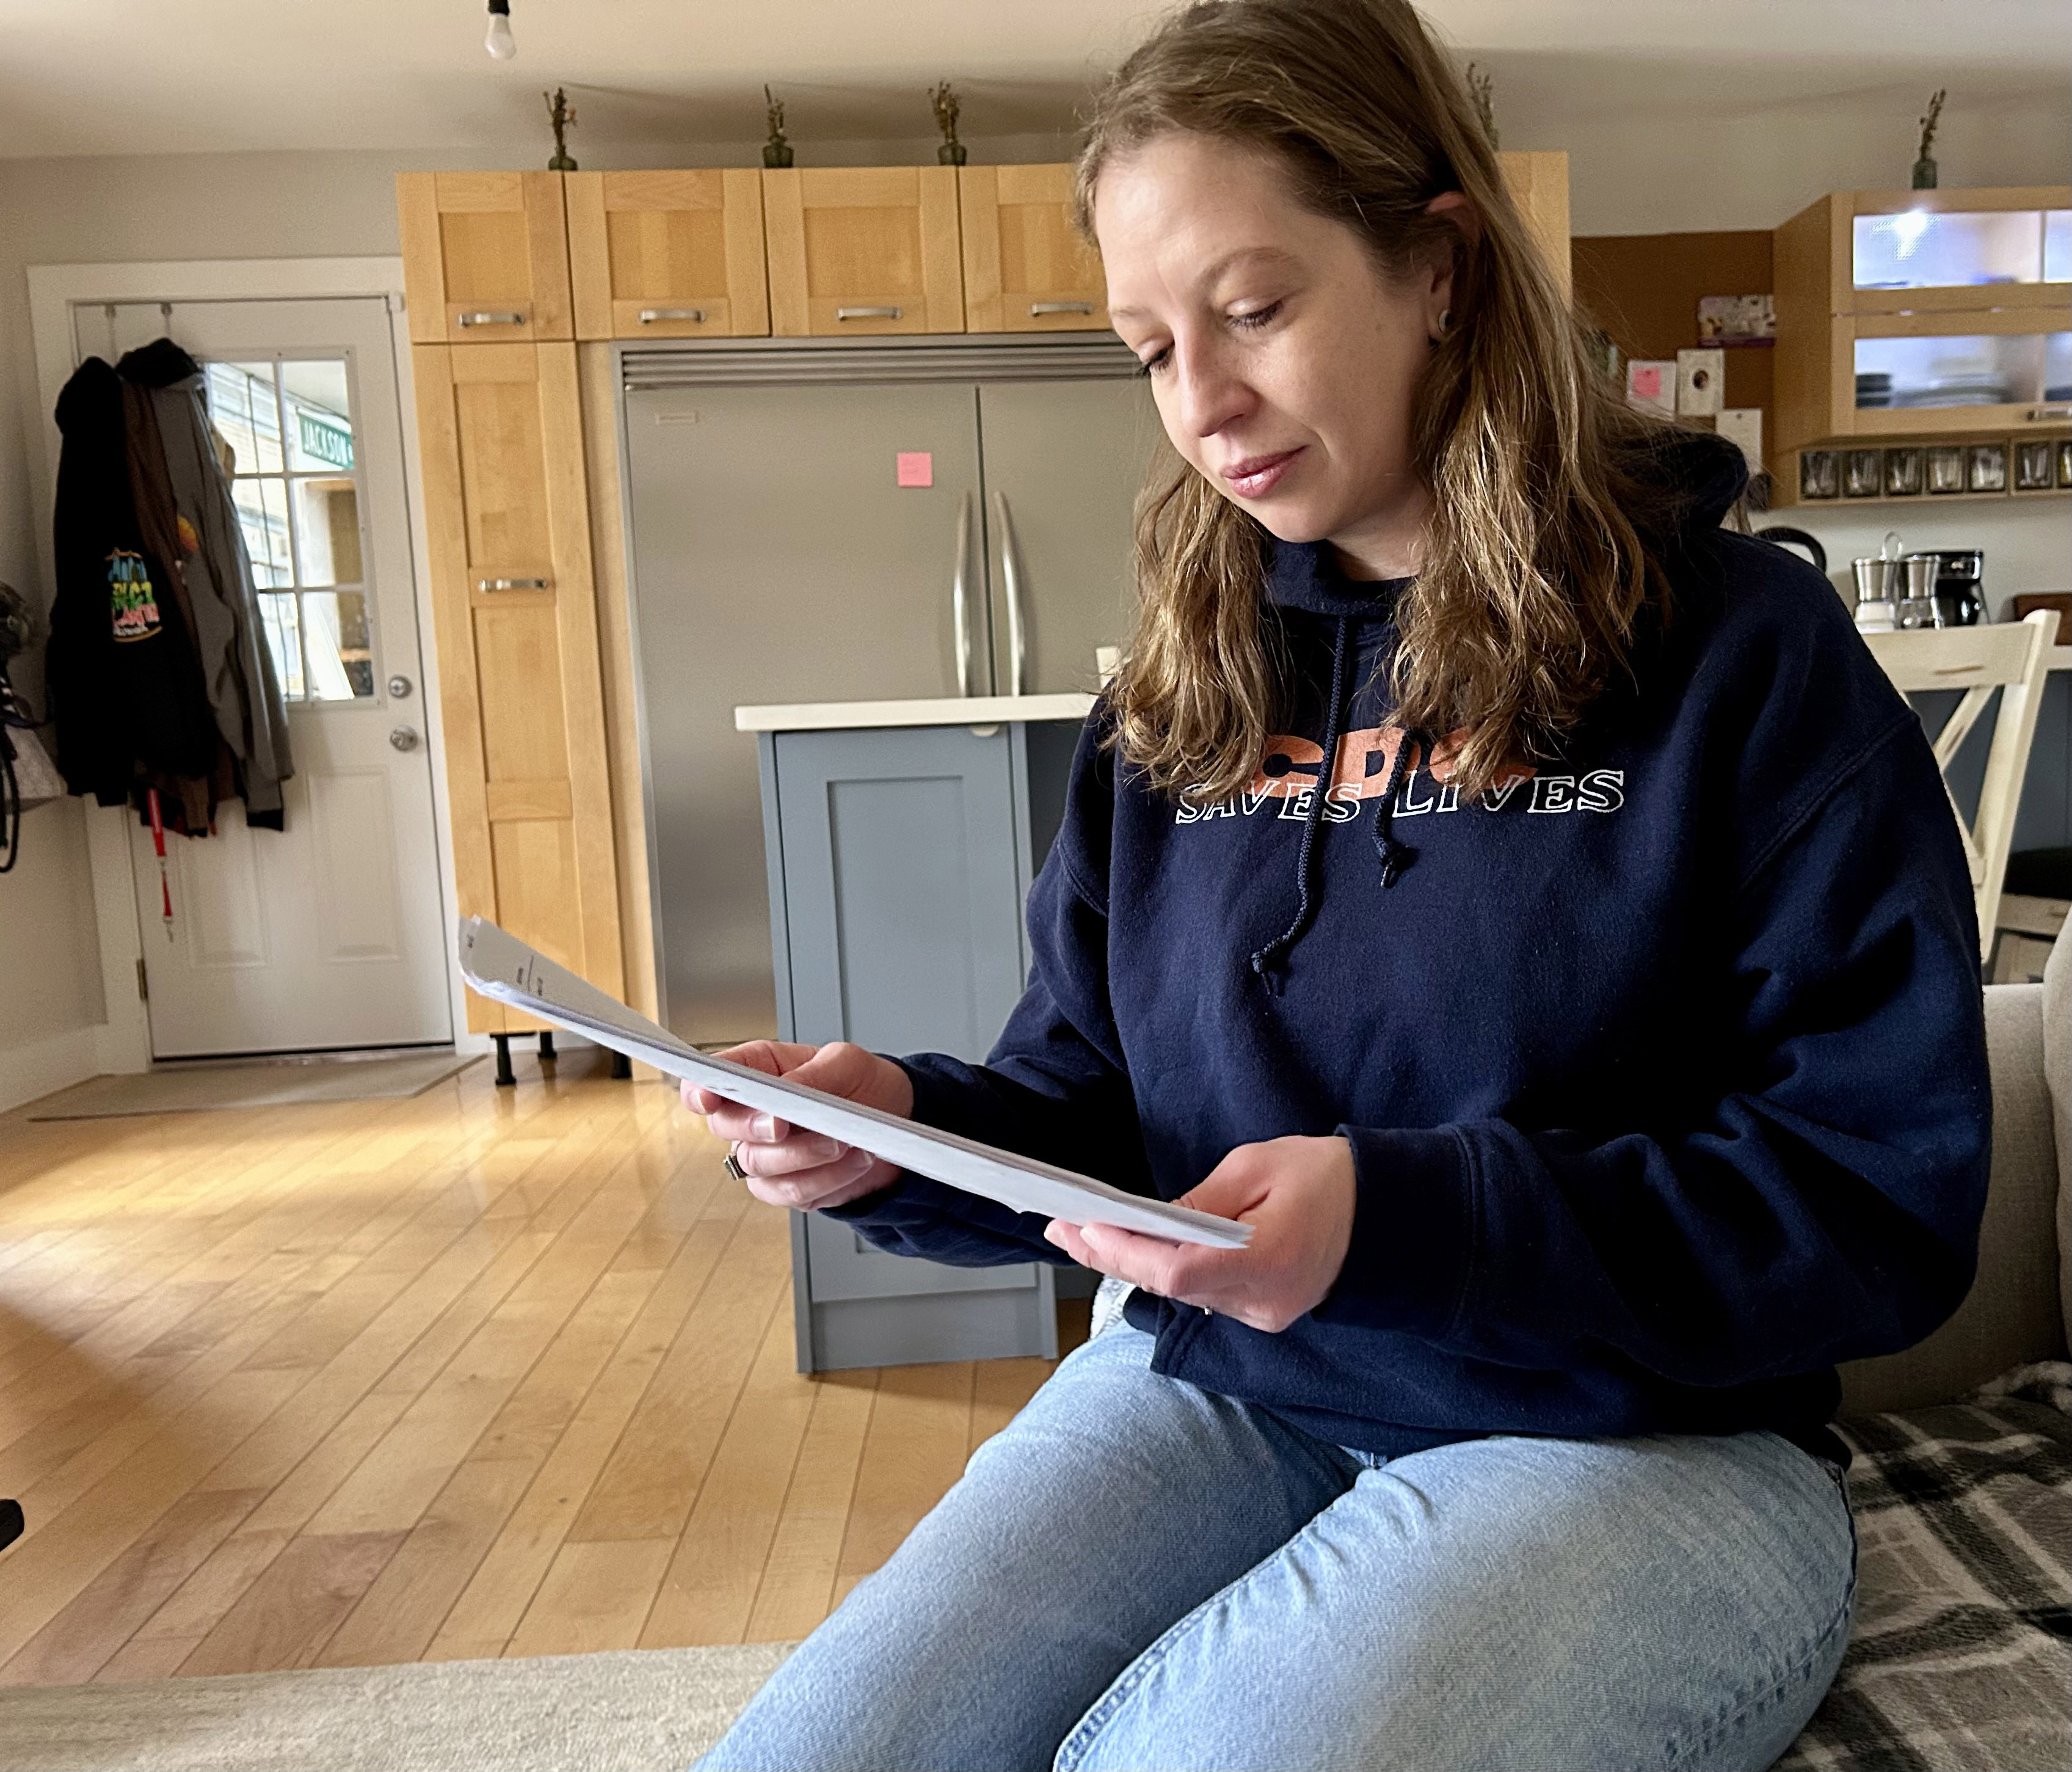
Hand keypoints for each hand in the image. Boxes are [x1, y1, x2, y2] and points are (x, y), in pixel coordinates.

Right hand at [684, 1041, 913, 1212]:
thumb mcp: (846, 1062)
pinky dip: (827, 1179)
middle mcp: (751, 1115)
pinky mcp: (786, 1187)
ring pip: (758, 1165)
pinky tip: (854, 1161)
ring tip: (843, 1142)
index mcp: (757, 1072)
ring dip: (803, 1156)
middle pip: (724, 1126)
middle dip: (754, 1127)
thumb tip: (785, 1090)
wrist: (892, 1121)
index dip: (698, 1090)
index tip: (708, 1098)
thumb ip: (812, 1074)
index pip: (710, 1080)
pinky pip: (792, 1192)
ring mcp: (764, 1155)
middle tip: (785, 1124)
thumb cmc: (860, 1083)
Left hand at [1043, 1135, 1355, 1333]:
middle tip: (1063, 1228)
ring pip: (1183, 1294)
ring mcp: (1266, 1314)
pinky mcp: (1266, 1314)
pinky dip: (1169, 1272)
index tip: (1083, 1227)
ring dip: (1136, 1264)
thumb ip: (1201, 1199)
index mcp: (1267, 1259)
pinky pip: (1206, 1296)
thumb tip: (1151, 1220)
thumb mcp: (1257, 1166)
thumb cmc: (1328, 1177)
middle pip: (1170, 1288)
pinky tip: (1139, 1249)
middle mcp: (1264, 1300)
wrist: (1390, 1212)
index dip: (1124, 1252)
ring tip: (1086, 1234)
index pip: (1177, 1272)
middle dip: (1112, 1255)